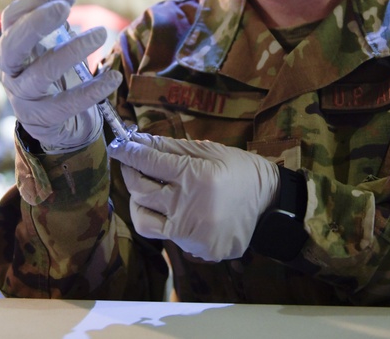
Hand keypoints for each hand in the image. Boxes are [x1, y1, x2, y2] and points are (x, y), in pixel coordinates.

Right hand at [0, 0, 121, 152]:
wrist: (58, 124)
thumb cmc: (55, 76)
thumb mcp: (51, 47)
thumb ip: (55, 26)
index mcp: (12, 47)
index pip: (11, 19)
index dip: (34, 2)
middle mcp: (11, 71)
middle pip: (13, 45)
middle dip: (37, 23)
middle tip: (65, 8)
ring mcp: (23, 97)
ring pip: (42, 73)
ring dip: (72, 50)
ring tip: (99, 34)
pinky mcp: (43, 119)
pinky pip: (67, 104)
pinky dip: (93, 89)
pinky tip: (113, 77)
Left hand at [109, 133, 279, 260]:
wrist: (271, 205)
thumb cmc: (240, 171)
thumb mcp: (209, 151)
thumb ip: (171, 147)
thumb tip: (138, 139)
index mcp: (195, 176)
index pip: (148, 162)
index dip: (128, 152)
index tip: (118, 146)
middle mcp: (189, 207)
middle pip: (139, 190)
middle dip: (130, 173)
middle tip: (132, 164)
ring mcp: (191, 233)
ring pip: (143, 219)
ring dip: (140, 202)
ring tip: (150, 191)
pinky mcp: (196, 250)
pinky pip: (165, 235)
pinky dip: (164, 220)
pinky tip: (174, 209)